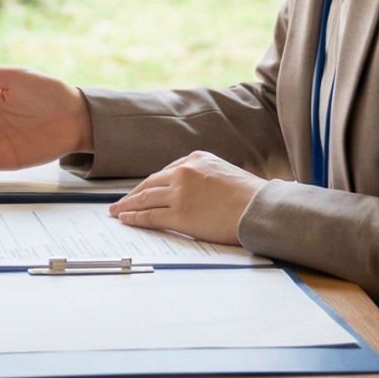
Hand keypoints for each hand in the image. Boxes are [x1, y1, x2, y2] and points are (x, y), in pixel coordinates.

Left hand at [108, 151, 263, 245]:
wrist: (261, 208)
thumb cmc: (251, 196)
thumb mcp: (225, 173)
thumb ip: (204, 177)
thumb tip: (194, 191)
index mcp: (196, 158)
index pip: (165, 172)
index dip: (149, 184)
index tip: (140, 191)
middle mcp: (184, 171)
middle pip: (150, 183)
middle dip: (132, 194)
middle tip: (119, 202)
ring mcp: (179, 192)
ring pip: (145, 198)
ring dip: (128, 206)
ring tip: (117, 212)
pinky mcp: (179, 214)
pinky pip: (149, 215)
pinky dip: (134, 218)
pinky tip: (126, 219)